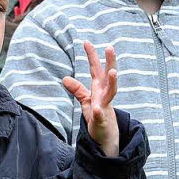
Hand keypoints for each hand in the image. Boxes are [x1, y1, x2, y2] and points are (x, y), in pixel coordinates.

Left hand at [62, 42, 119, 156]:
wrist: (104, 136)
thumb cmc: (96, 116)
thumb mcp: (86, 101)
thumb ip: (77, 89)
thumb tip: (65, 78)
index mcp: (99, 88)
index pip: (95, 69)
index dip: (92, 56)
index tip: (86, 42)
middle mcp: (104, 95)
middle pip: (107, 76)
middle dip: (110, 62)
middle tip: (110, 48)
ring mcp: (104, 107)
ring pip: (111, 93)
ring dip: (112, 82)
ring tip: (113, 72)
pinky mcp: (101, 121)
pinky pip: (100, 116)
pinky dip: (98, 113)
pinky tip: (96, 109)